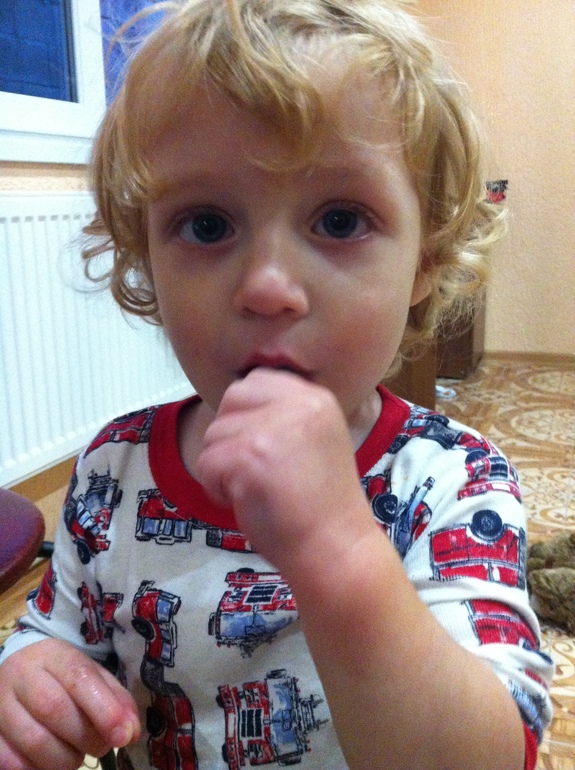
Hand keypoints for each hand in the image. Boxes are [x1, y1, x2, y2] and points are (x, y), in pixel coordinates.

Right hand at [0, 638, 139, 769]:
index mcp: (54, 654)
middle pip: (54, 709)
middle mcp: (21, 675)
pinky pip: (11, 762)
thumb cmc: (63, 677)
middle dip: (86, 737)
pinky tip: (51, 764)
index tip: (124, 735)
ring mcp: (0, 704)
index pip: (79, 677)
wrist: (18, 671)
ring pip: (33, 741)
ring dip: (64, 759)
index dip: (105, 710)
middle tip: (101, 746)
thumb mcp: (94, 676)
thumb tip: (130, 732)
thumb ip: (116, 700)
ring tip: (76, 756)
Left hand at [197, 368, 375, 574]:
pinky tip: (246, 501)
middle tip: (254, 469)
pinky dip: (216, 488)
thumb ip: (283, 414)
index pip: (256, 380)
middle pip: (231, 400)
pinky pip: (206, 463)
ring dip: (222, 466)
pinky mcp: (250, 456)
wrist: (337, 548)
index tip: (261, 448)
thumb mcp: (315, 438)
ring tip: (256, 489)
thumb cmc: (322, 504)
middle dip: (230, 435)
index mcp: (316, 396)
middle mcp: (298, 403)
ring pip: (213, 434)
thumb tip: (234, 407)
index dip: (246, 414)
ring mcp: (273, 428)